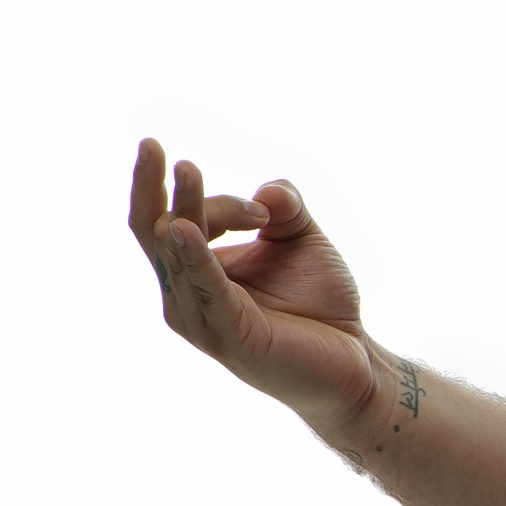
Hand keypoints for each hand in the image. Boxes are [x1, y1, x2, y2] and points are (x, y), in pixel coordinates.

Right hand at [127, 137, 383, 431]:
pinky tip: (185, 229)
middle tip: (151, 144)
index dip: (213, 200)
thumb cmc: (321, 304)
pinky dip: (195, 258)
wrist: (353, 360)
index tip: (266, 211)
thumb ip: (283, 208)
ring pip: (178, 255)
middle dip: (152, 187)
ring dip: (182, 210)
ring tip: (184, 168)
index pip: (181, 219)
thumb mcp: (301, 240)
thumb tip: (267, 191)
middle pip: (158, 232)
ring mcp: (202, 319)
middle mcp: (186, 295)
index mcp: (194, 271)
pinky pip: (205, 290)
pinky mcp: (228, 337)